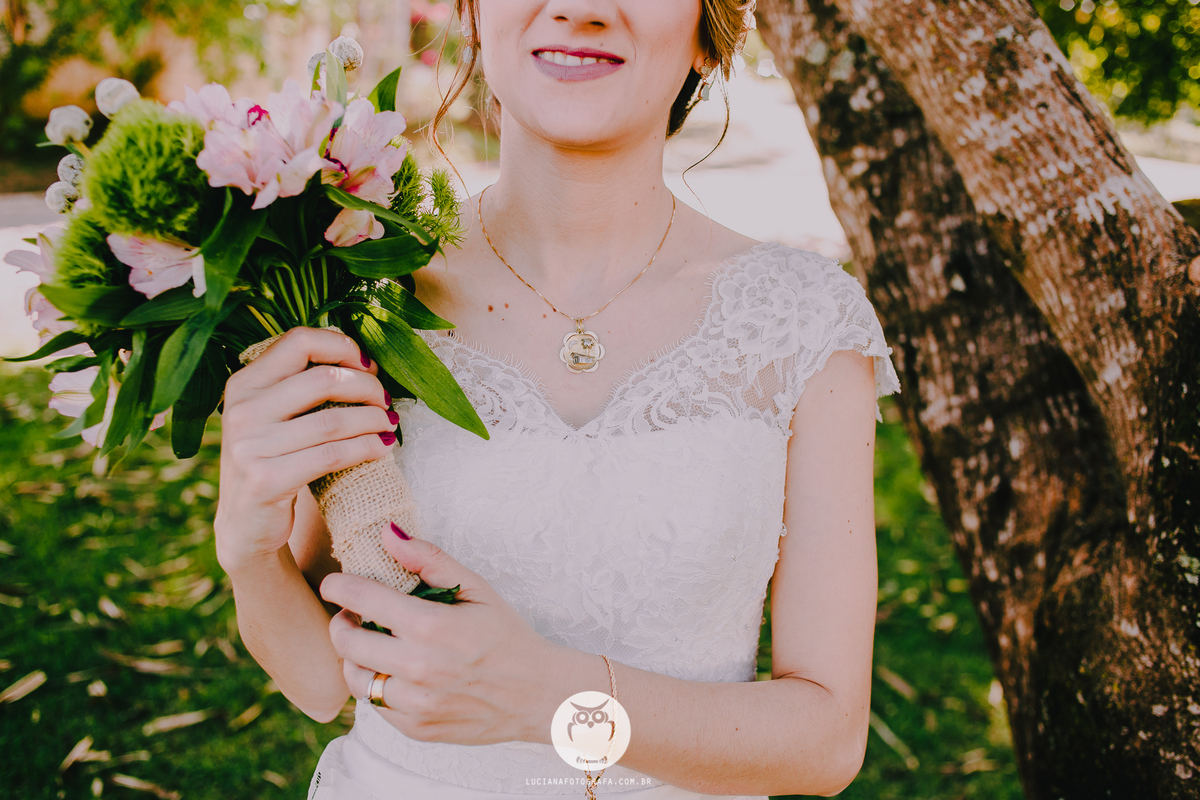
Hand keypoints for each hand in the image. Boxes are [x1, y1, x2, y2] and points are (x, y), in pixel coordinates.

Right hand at [214, 327, 397, 572]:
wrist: (245, 526)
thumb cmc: (273, 461)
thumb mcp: (273, 416)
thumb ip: (301, 386)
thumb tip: (365, 361)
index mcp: (243, 383)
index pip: (299, 341)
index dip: (342, 346)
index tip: (368, 365)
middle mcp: (242, 409)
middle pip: (324, 378)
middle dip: (368, 387)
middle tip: (386, 400)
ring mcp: (250, 446)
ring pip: (334, 420)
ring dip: (374, 420)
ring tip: (390, 424)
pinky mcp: (266, 480)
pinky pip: (333, 455)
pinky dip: (366, 448)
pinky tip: (383, 448)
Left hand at [321, 526, 568, 745]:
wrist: (535, 694)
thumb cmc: (505, 635)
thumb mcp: (477, 588)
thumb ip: (430, 559)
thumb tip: (388, 534)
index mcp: (431, 626)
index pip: (361, 598)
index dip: (338, 586)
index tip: (333, 582)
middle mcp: (418, 667)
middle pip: (347, 641)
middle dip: (341, 622)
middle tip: (351, 614)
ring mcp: (415, 703)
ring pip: (355, 678)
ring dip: (354, 657)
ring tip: (370, 644)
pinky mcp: (416, 728)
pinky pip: (374, 706)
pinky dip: (377, 686)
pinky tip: (394, 672)